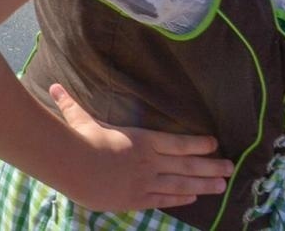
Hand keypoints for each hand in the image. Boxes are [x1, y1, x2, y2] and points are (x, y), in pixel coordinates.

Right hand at [50, 83, 231, 212]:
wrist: (78, 168)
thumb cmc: (81, 141)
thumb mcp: (79, 120)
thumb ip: (71, 105)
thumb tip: (54, 86)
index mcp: (141, 140)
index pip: (177, 142)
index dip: (197, 143)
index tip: (214, 144)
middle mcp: (150, 161)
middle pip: (187, 164)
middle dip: (210, 166)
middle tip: (231, 168)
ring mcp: (146, 181)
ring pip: (181, 183)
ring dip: (203, 184)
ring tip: (222, 186)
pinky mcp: (137, 198)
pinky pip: (164, 199)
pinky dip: (181, 198)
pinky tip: (194, 198)